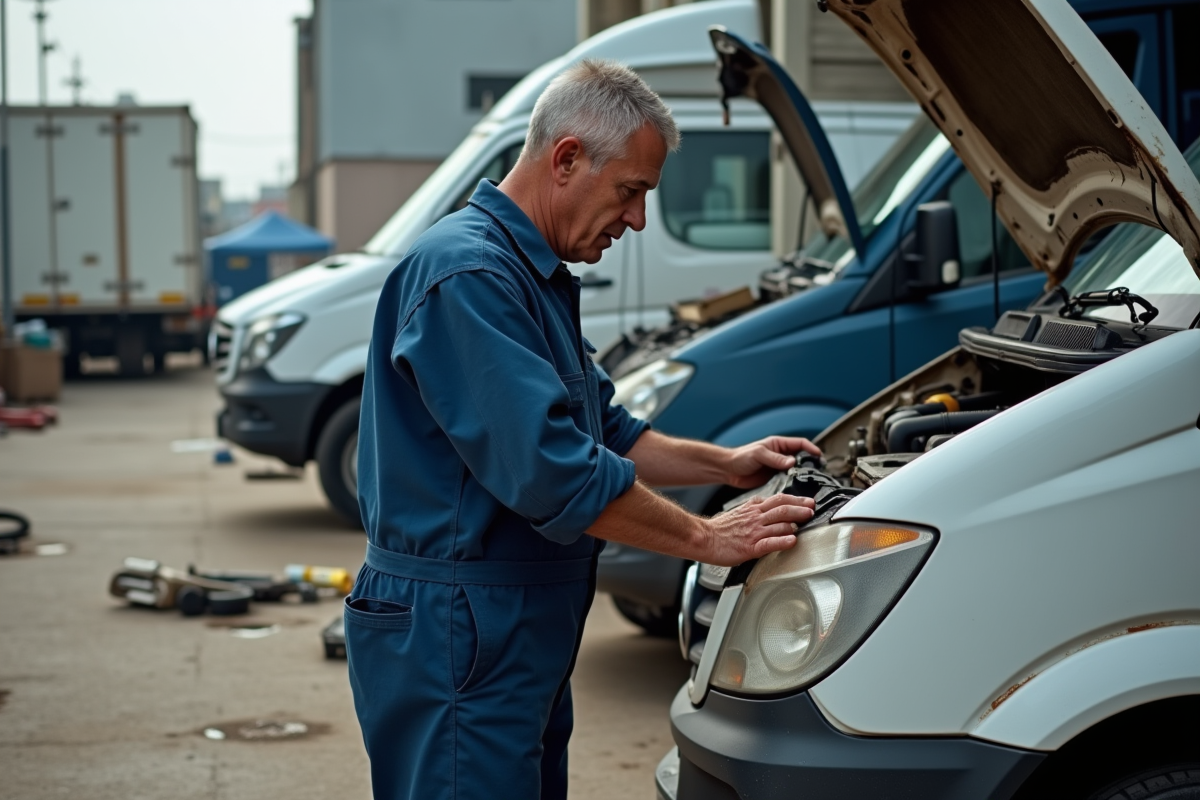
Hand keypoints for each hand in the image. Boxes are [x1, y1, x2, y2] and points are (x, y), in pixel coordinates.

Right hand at [699, 494, 814, 565]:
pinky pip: (770, 543)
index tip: (808, 501)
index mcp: (753, 508)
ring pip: (779, 524)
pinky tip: (792, 541)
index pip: (779, 499)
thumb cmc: (720, 529)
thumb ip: (755, 508)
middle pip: (783, 508)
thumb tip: (770, 506)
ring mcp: (754, 532)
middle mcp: (755, 517)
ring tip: (806, 523)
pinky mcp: (750, 547)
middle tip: (812, 509)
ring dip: (795, 523)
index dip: (796, 499)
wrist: (703, 538)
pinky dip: (783, 541)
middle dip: (801, 508)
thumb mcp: (739, 511)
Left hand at [723, 436, 821, 489]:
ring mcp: (778, 468)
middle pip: (802, 457)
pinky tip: (798, 489)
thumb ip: (775, 458)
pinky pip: (788, 480)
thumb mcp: (759, 454)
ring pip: (796, 470)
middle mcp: (781, 455)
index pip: (800, 443)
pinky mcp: (775, 479)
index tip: (819, 456)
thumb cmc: (741, 457)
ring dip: (803, 475)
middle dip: (811, 463)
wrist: (728, 470)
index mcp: (778, 445)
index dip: (811, 448)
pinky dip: (794, 484)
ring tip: (811, 481)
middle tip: (819, 471)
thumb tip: (792, 461)